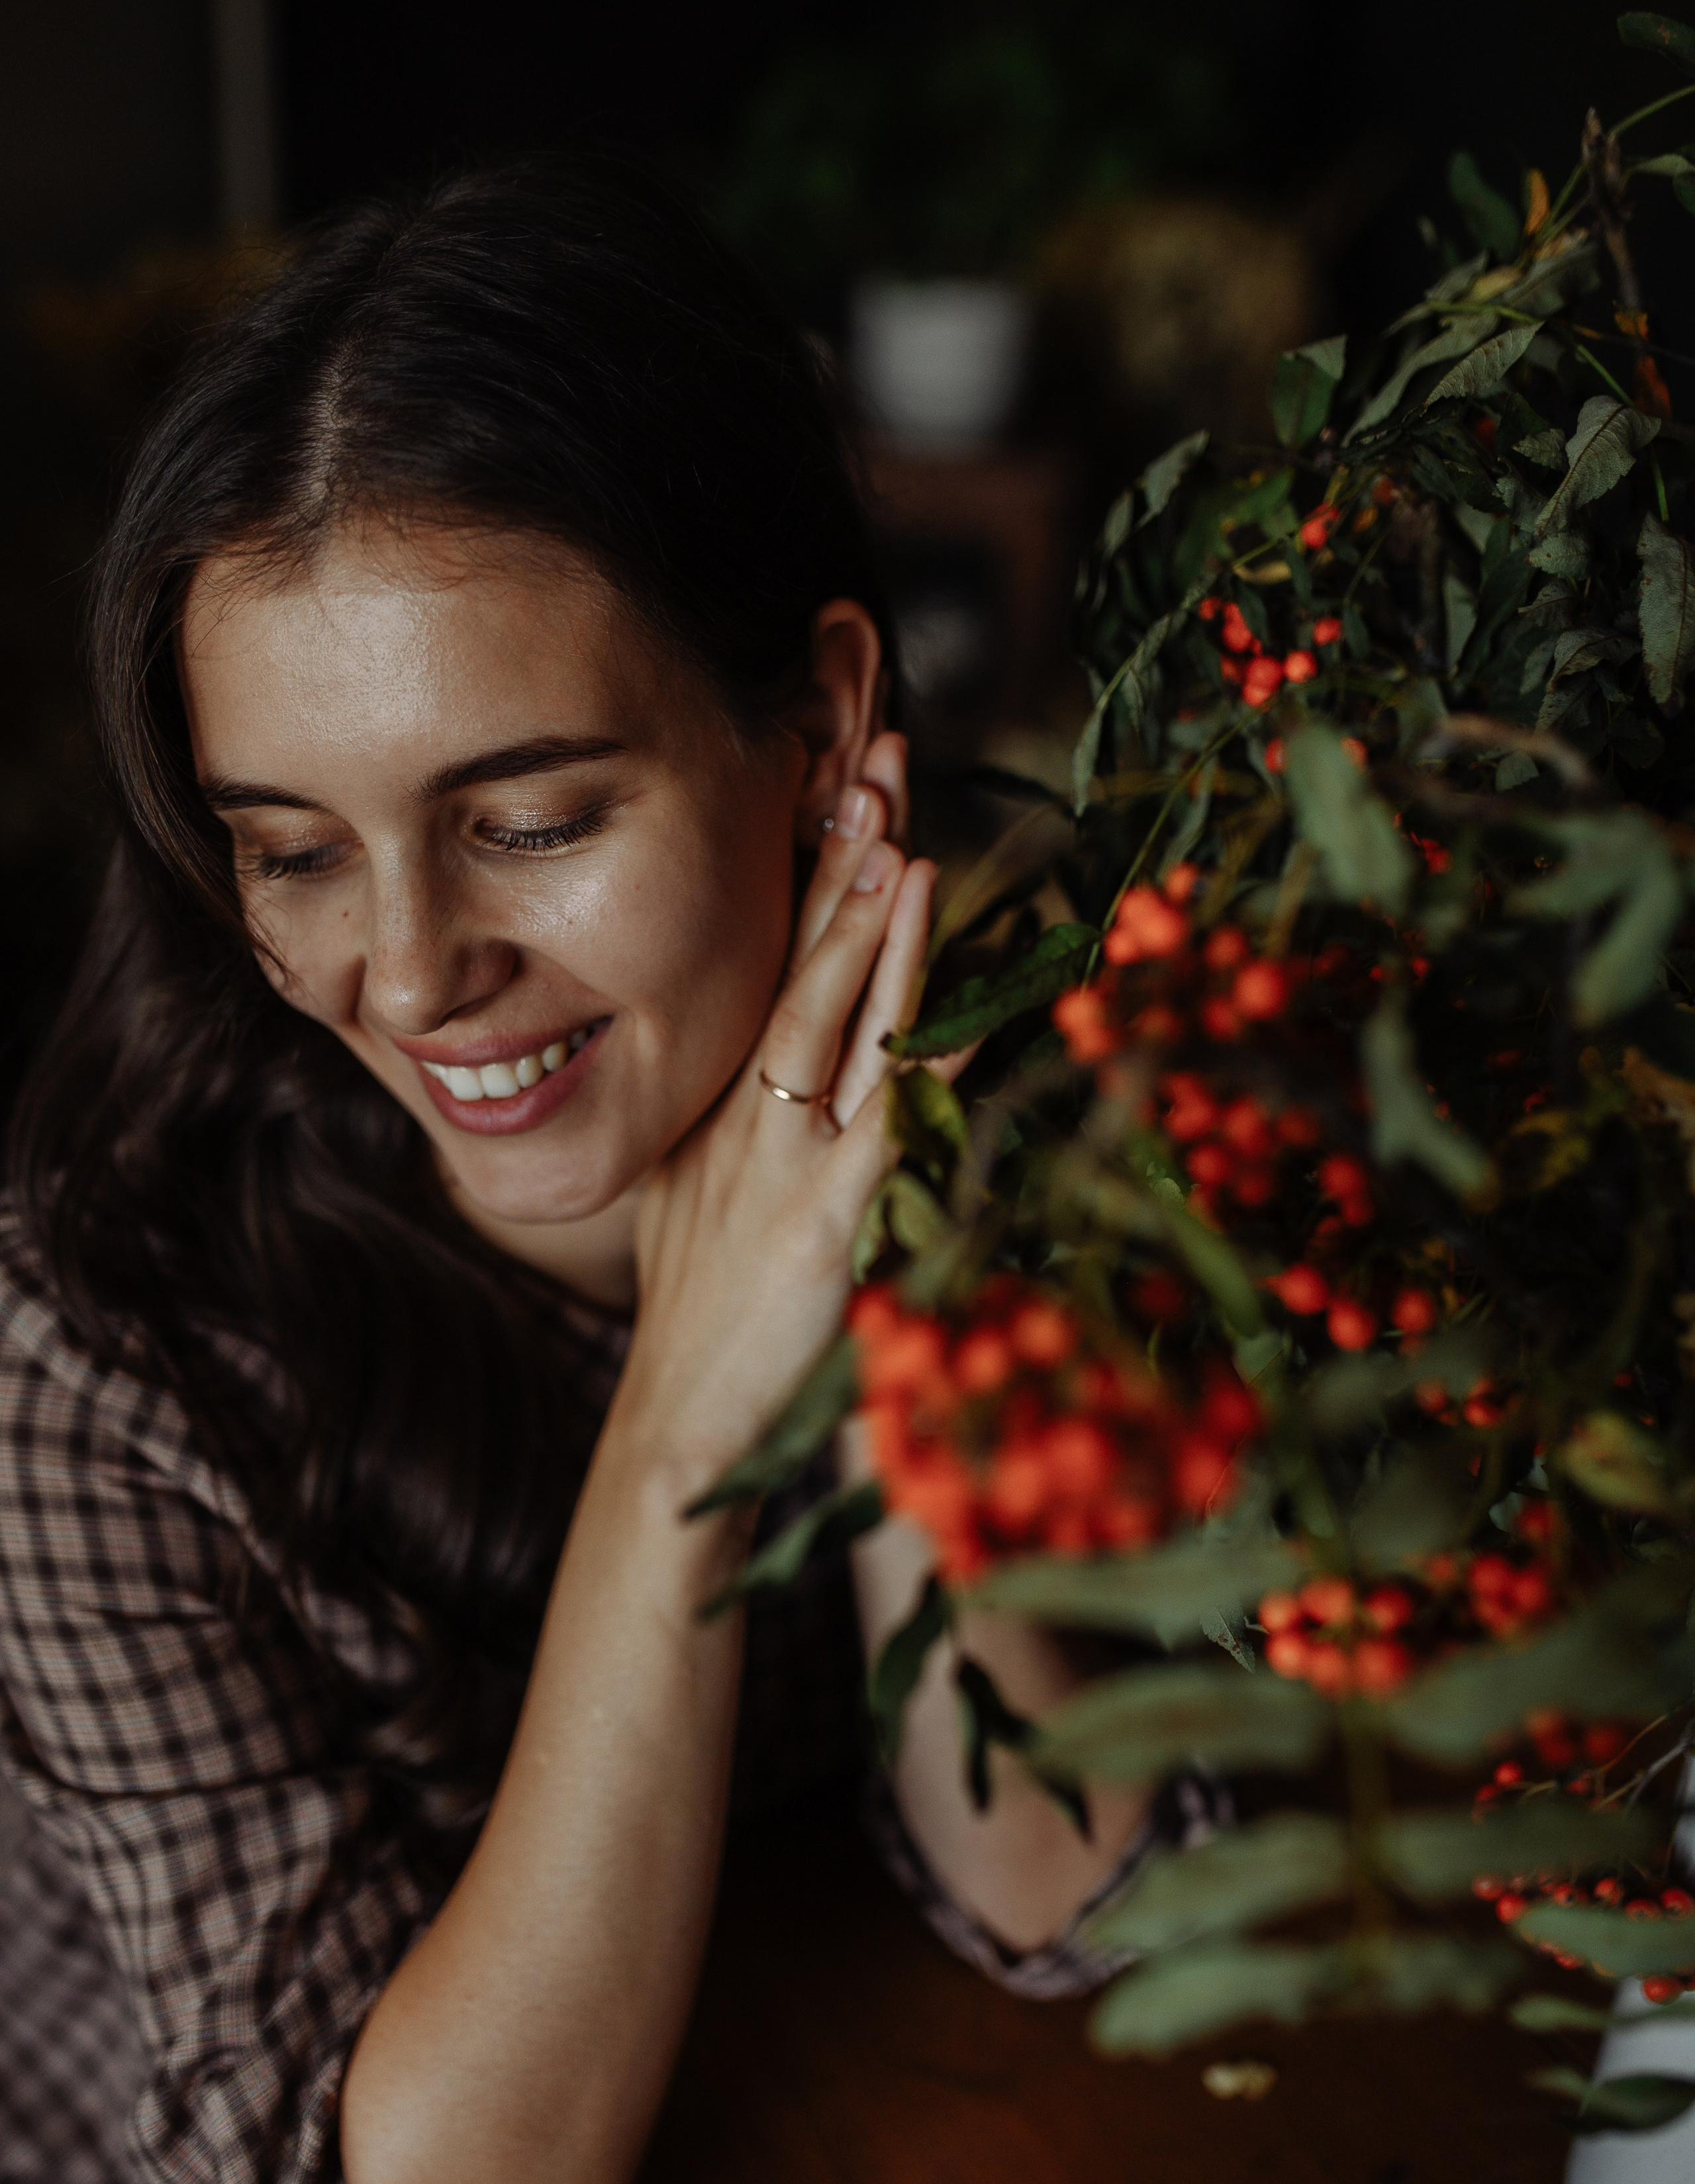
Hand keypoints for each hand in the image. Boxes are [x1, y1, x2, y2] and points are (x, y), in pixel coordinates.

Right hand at [615, 734, 931, 1496]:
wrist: (680, 1426)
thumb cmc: (701, 1321)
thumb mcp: (696, 1203)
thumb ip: (737, 1134)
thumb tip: (772, 1083)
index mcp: (717, 1104)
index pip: (761, 963)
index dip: (798, 873)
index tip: (831, 777)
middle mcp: (743, 1115)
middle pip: (791, 964)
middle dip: (830, 860)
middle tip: (871, 757)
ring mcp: (782, 1163)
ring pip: (826, 1025)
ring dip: (864, 932)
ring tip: (898, 841)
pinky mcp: (823, 1222)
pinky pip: (889, 1122)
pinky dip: (930, 1059)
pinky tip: (974, 1006)